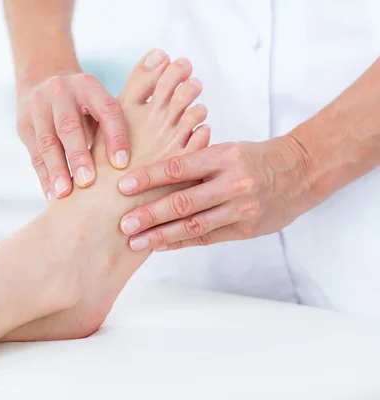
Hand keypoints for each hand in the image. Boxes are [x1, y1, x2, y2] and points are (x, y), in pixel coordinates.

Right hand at [17, 72, 130, 200]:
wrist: (43, 81)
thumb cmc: (87, 104)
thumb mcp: (103, 101)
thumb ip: (126, 119)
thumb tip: (157, 147)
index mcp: (89, 86)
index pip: (106, 110)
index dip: (115, 137)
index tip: (122, 165)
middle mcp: (61, 92)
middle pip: (69, 126)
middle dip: (78, 155)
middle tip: (88, 182)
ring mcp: (38, 107)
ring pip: (47, 142)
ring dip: (56, 170)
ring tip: (64, 195)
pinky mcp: (23, 125)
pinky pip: (34, 155)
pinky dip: (44, 177)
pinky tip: (53, 196)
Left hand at [117, 136, 315, 250]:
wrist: (300, 172)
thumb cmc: (254, 158)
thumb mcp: (226, 151)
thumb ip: (195, 164)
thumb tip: (152, 177)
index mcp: (224, 157)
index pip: (179, 167)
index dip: (149, 178)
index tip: (123, 186)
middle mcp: (233, 183)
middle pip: (183, 201)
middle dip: (150, 214)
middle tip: (123, 223)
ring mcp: (240, 209)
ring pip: (194, 225)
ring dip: (161, 235)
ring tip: (135, 241)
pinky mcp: (245, 229)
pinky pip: (207, 237)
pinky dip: (181, 241)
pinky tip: (160, 245)